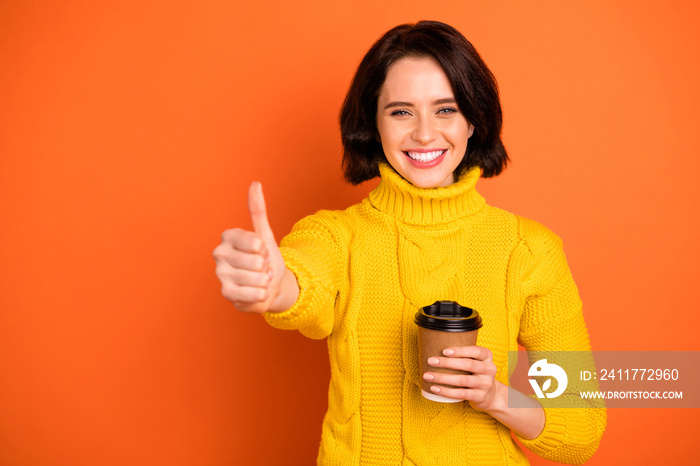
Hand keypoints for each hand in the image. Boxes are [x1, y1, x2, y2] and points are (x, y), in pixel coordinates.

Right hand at [213, 182, 289, 313]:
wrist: (268, 286)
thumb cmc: (266, 259)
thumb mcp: (265, 235)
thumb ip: (258, 210)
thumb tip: (255, 183)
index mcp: (228, 236)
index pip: (255, 242)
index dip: (265, 250)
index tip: (261, 251)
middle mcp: (219, 253)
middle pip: (257, 262)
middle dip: (266, 267)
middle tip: (261, 267)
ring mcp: (220, 274)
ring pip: (257, 278)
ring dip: (264, 281)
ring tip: (258, 279)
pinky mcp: (225, 293)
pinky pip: (253, 294)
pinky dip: (261, 294)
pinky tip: (256, 291)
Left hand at [422, 345, 498, 411]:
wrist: (491, 395)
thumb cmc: (476, 373)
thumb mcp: (476, 361)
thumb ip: (463, 354)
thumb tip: (434, 345)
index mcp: (487, 356)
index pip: (475, 351)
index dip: (460, 351)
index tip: (444, 351)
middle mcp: (489, 369)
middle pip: (468, 365)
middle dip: (447, 363)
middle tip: (430, 361)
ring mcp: (485, 384)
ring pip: (463, 380)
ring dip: (443, 378)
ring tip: (428, 376)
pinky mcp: (480, 396)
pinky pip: (461, 394)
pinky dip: (446, 391)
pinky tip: (434, 389)